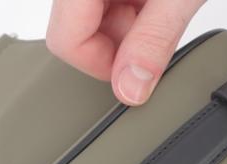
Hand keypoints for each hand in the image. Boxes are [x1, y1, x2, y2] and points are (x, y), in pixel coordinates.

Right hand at [46, 0, 205, 105]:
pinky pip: (104, 10)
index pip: (66, 44)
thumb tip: (131, 91)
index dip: (103, 64)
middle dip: (119, 48)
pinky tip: (153, 3)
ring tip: (160, 8)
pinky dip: (131, 16)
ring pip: (91, 26)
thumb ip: (153, 41)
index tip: (138, 68)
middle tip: (156, 31)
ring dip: (128, 32)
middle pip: (77, 36)